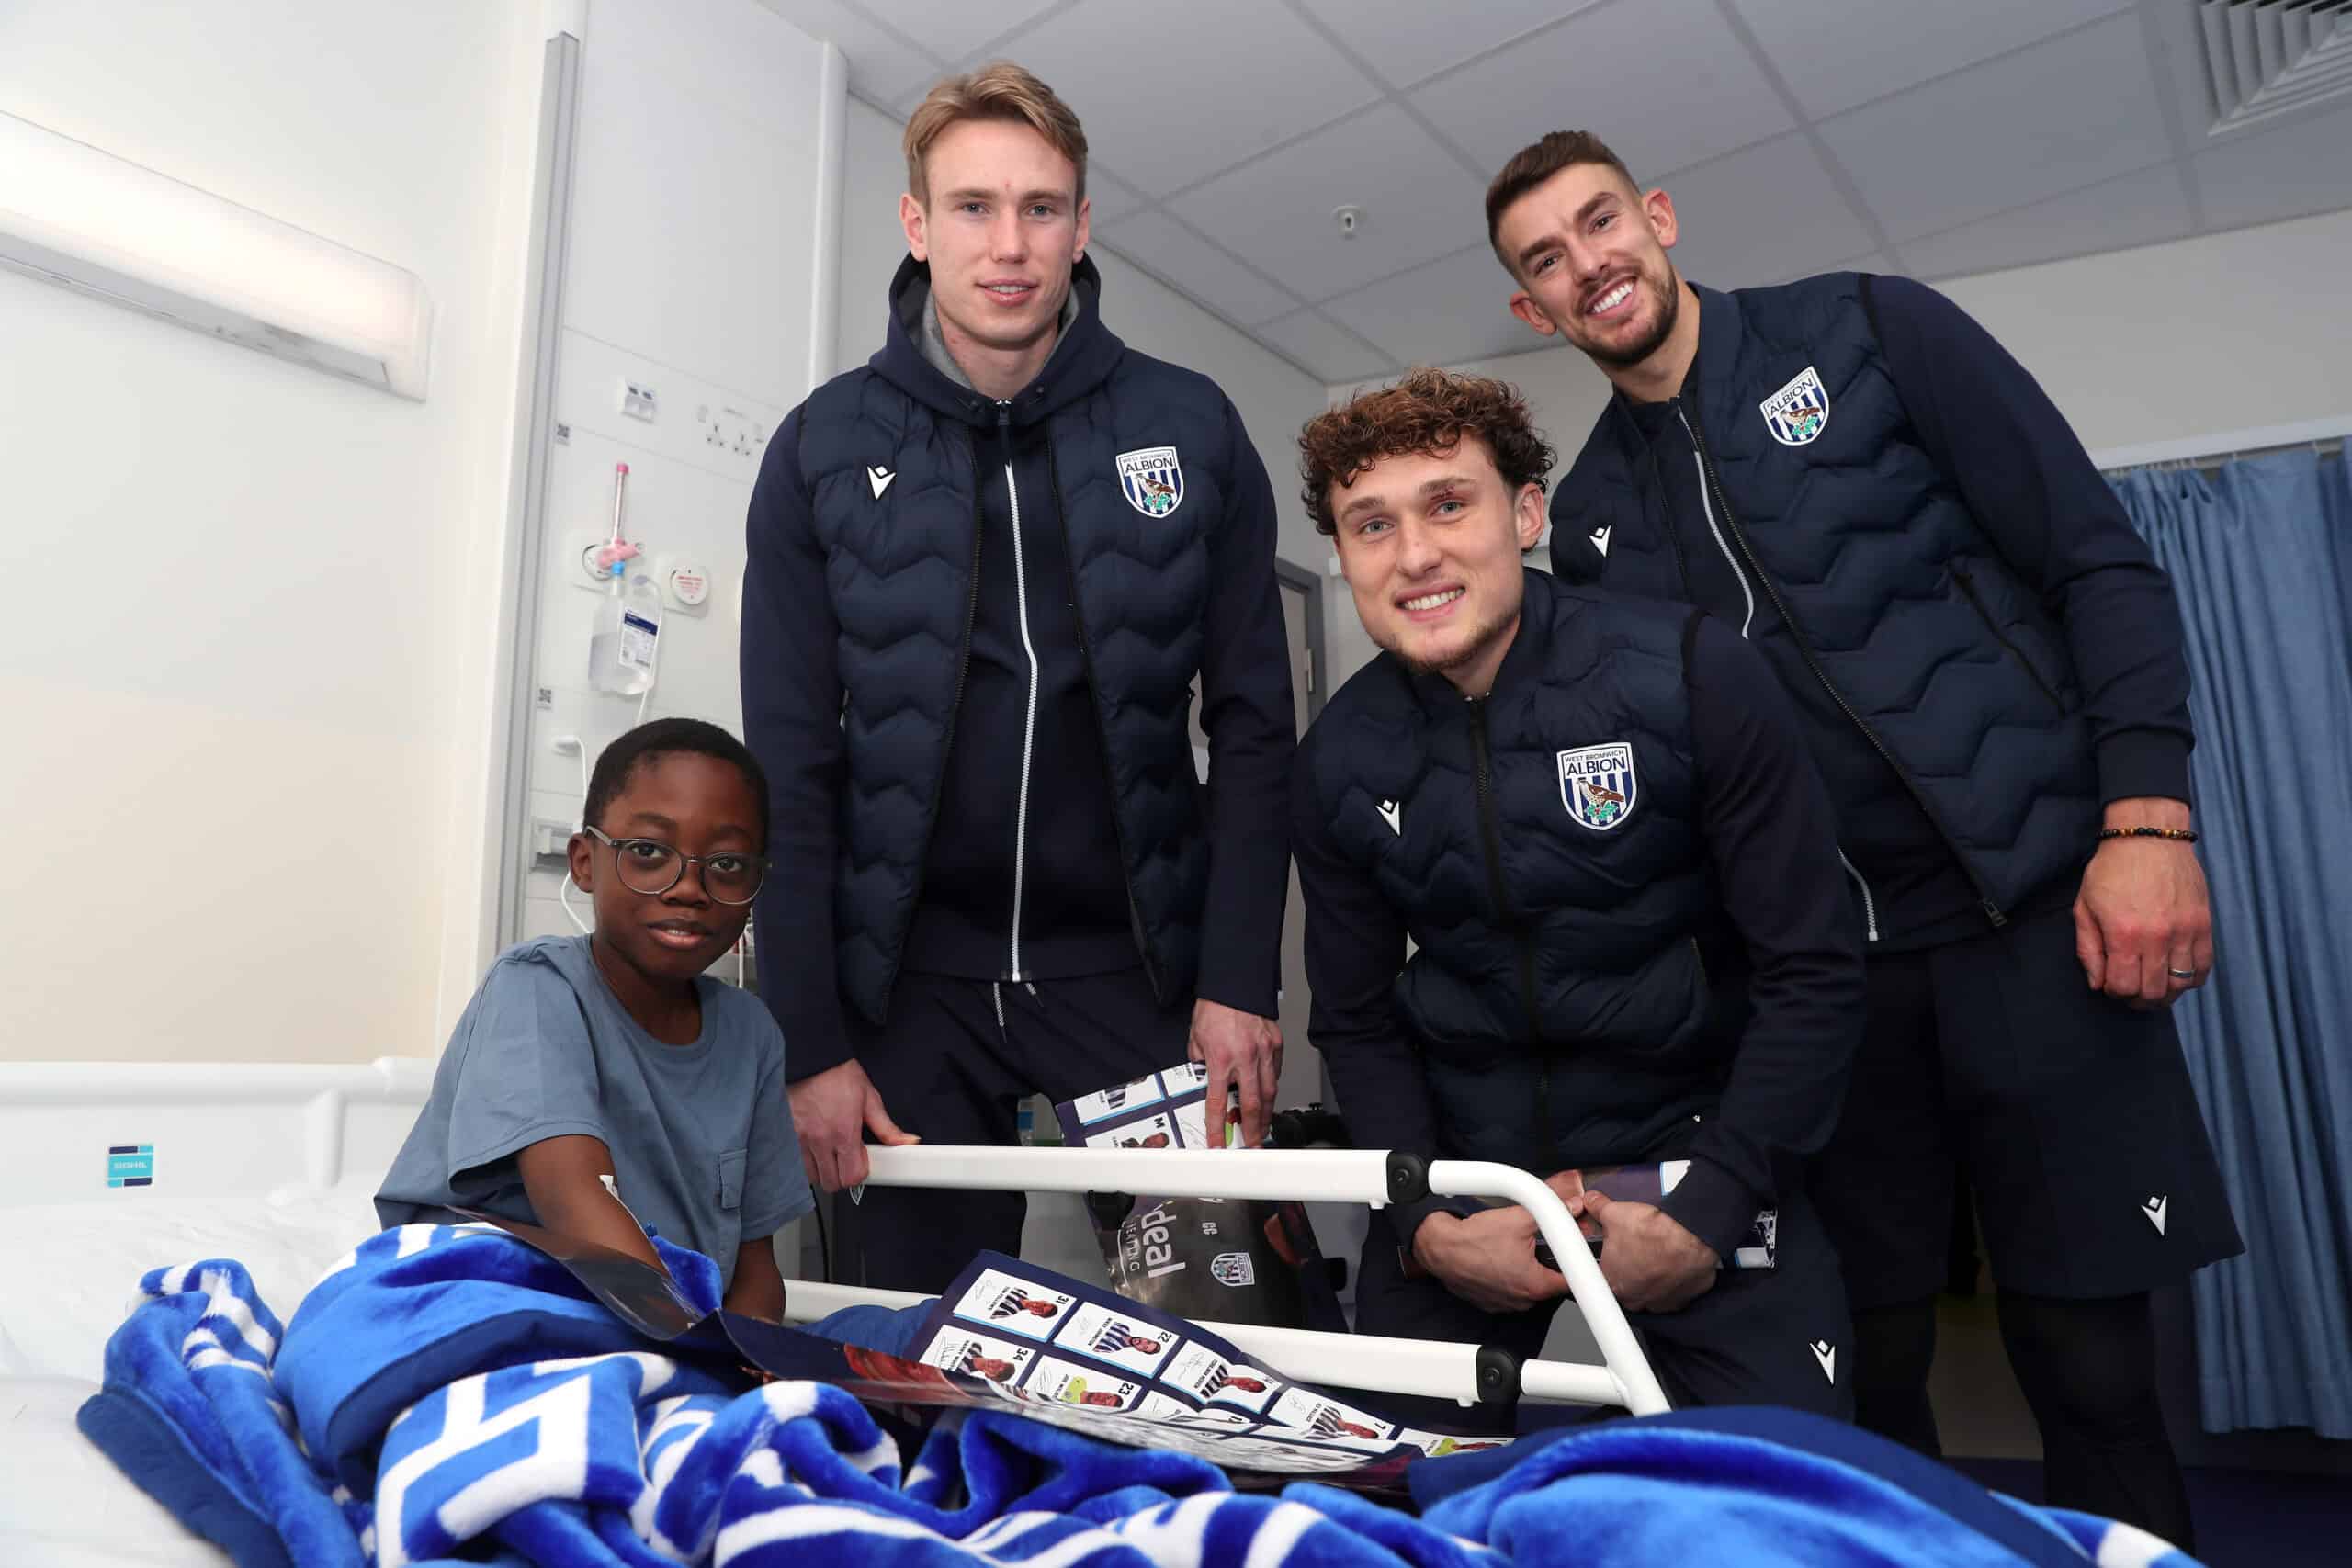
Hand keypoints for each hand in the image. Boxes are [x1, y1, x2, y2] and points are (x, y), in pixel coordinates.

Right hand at [787, 1059, 916, 1190]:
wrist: (812, 1059)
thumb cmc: (839, 1075)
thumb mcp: (870, 1099)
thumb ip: (887, 1127)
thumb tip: (907, 1141)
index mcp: (844, 1132)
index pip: (853, 1176)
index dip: (860, 1171)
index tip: (861, 1158)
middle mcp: (820, 1140)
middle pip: (832, 1182)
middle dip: (843, 1176)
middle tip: (846, 1159)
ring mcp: (800, 1140)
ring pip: (812, 1177)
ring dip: (823, 1171)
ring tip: (830, 1153)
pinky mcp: (786, 1136)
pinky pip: (795, 1164)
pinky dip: (806, 1164)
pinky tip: (814, 1150)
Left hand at [1188, 999, 1281, 1146]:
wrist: (1235, 984)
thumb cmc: (1215, 1008)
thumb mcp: (1195, 1039)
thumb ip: (1200, 1063)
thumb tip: (1203, 1078)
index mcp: (1221, 1059)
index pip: (1217, 1102)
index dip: (1216, 1127)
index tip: (1217, 1142)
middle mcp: (1245, 1058)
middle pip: (1252, 1104)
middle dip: (1253, 1129)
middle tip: (1254, 1143)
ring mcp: (1263, 1052)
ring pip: (1269, 1091)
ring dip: (1266, 1113)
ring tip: (1264, 1126)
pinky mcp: (1275, 1044)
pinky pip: (1276, 1071)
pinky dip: (1272, 1085)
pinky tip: (1269, 1093)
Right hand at [1412, 1206, 1572, 1315]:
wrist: (1440, 1247)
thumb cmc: (1473, 1239)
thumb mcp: (1518, 1218)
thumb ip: (1551, 1210)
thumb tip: (1570, 1204)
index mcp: (1536, 1285)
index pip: (1572, 1279)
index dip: (1574, 1260)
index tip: (1573, 1251)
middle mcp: (1523, 1301)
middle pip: (1550, 1282)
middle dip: (1548, 1262)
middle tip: (1538, 1243)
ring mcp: (1505, 1304)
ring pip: (1528, 1286)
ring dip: (1527, 1270)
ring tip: (1513, 1250)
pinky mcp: (1490, 1302)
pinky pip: (1508, 1290)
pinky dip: (1508, 1276)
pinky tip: (1499, 1259)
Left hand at [1579, 1190, 1717, 1312]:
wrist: (1692, 1239)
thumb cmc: (1655, 1234)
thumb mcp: (1615, 1213)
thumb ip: (1598, 1208)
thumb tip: (1592, 1202)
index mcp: (1613, 1283)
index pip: (1601, 1276)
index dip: (1607, 1260)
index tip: (1614, 1250)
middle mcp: (1635, 1299)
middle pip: (1627, 1284)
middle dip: (1629, 1266)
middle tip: (1636, 1246)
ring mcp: (1659, 1304)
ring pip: (1651, 1289)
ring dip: (1652, 1274)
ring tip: (1656, 1251)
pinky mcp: (1681, 1301)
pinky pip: (1674, 1291)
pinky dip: (1673, 1278)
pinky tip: (1673, 1261)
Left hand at [2074, 797, 2212, 1006]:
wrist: (2149, 838)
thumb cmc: (2111, 870)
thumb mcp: (2085, 907)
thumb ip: (2089, 949)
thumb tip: (2097, 984)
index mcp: (2124, 934)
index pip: (2123, 987)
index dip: (2114, 992)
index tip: (2110, 983)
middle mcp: (2158, 937)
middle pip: (2154, 993)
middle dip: (2138, 998)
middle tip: (2130, 989)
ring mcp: (2185, 931)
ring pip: (2181, 985)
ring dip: (2165, 992)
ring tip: (2152, 983)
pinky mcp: (2204, 924)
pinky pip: (2203, 967)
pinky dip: (2190, 978)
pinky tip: (2175, 972)